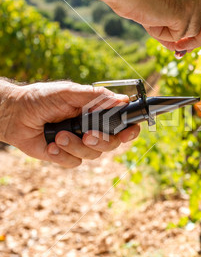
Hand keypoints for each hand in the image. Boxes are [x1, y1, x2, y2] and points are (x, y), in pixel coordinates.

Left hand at [0, 81, 139, 167]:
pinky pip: (74, 163)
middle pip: (111, 144)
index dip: (129, 131)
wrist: (15, 114)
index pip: (122, 124)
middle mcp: (92, 129)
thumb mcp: (70, 93)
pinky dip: (62, 155)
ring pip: (93, 155)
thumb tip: (123, 100)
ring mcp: (79, 143)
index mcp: (97, 112)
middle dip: (101, 141)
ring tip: (58, 136)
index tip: (127, 134)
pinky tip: (50, 145)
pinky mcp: (65, 155)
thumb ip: (96, 97)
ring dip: (75, 146)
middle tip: (87, 135)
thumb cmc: (41, 98)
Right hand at [108, 0, 200, 51]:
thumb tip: (178, 46)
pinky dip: (163, 35)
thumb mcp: (157, 3)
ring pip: (189, 32)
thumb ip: (172, 20)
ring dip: (168, 34)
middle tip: (182, 49)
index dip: (199, 23)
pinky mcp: (186, 12)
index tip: (187, 37)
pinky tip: (150, 20)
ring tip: (150, 18)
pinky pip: (178, 37)